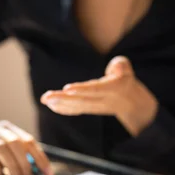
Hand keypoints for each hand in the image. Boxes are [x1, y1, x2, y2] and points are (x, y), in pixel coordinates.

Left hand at [40, 56, 158, 135]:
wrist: (128, 101)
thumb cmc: (124, 78)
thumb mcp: (126, 68)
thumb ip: (121, 65)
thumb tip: (117, 66)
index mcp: (112, 89)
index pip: (95, 90)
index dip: (82, 90)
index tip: (67, 88)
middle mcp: (101, 100)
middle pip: (81, 100)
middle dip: (63, 99)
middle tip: (47, 97)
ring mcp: (94, 106)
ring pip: (76, 106)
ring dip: (59, 103)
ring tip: (45, 99)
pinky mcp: (88, 108)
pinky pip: (75, 109)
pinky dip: (62, 108)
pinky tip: (50, 104)